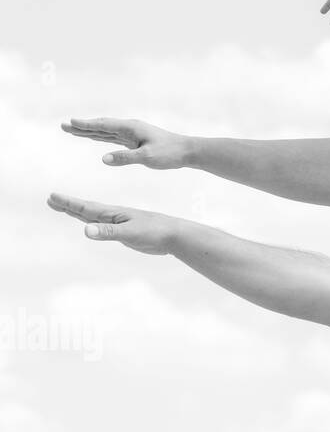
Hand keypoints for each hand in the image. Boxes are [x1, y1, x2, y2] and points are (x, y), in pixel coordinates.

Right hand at [47, 193, 177, 254]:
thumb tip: (86, 230)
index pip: (86, 208)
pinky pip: (104, 226)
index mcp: (114, 214)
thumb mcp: (130, 233)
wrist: (174, 234)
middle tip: (52, 199)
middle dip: (68, 205)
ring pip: (94, 217)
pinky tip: (92, 225)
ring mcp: (120, 223)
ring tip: (66, 208)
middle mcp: (115, 216)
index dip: (69, 204)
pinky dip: (93, 223)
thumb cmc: (154, 232)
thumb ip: (109, 232)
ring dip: (78, 212)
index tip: (52, 196)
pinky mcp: (126, 231)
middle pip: (86, 210)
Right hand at [61, 117, 190, 168]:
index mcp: (131, 128)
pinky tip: (95, 136)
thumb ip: (125, 158)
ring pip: (106, 131)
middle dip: (82, 126)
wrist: (187, 152)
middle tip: (64, 126)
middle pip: (101, 126)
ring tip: (73, 129)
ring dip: (89, 131)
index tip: (70, 123)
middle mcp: (130, 128)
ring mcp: (132, 133)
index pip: (104, 126)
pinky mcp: (135, 140)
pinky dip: (101, 136)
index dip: (86, 125)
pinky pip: (113, 137)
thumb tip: (103, 159)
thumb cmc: (169, 153)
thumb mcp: (147, 158)